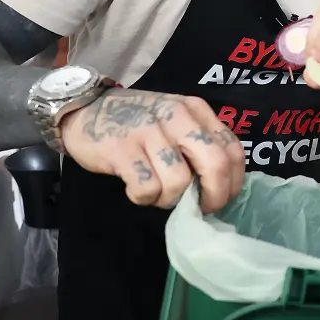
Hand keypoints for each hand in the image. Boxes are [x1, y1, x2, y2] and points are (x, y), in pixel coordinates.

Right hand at [59, 88, 245, 212]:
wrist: (85, 110)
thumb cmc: (137, 122)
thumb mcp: (175, 121)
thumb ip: (198, 144)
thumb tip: (220, 186)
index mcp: (195, 110)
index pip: (232, 149)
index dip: (233, 182)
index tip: (222, 199)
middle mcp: (177, 117)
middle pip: (215, 165)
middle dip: (214, 196)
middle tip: (200, 208)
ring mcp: (149, 132)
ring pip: (179, 182)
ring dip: (169, 199)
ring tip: (157, 193)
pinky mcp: (122, 150)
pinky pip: (146, 188)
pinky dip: (143, 198)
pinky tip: (136, 189)